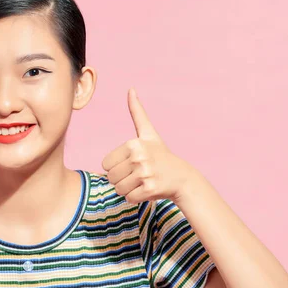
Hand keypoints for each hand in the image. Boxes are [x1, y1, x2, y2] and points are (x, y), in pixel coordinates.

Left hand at [101, 88, 201, 203]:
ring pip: (118, 189)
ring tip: (142, 182)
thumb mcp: (148, 133)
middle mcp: (139, 157)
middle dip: (122, 179)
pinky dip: (136, 198)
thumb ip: (137, 113)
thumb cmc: (161, 155)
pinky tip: (147, 190)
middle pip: (111, 177)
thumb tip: (131, 89)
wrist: (182, 177)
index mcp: (133, 143)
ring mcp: (145, 173)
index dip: (117, 167)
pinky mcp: (150, 189)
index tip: (132, 163)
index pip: (106, 164)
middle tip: (138, 175)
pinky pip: (129, 198)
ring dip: (128, 189)